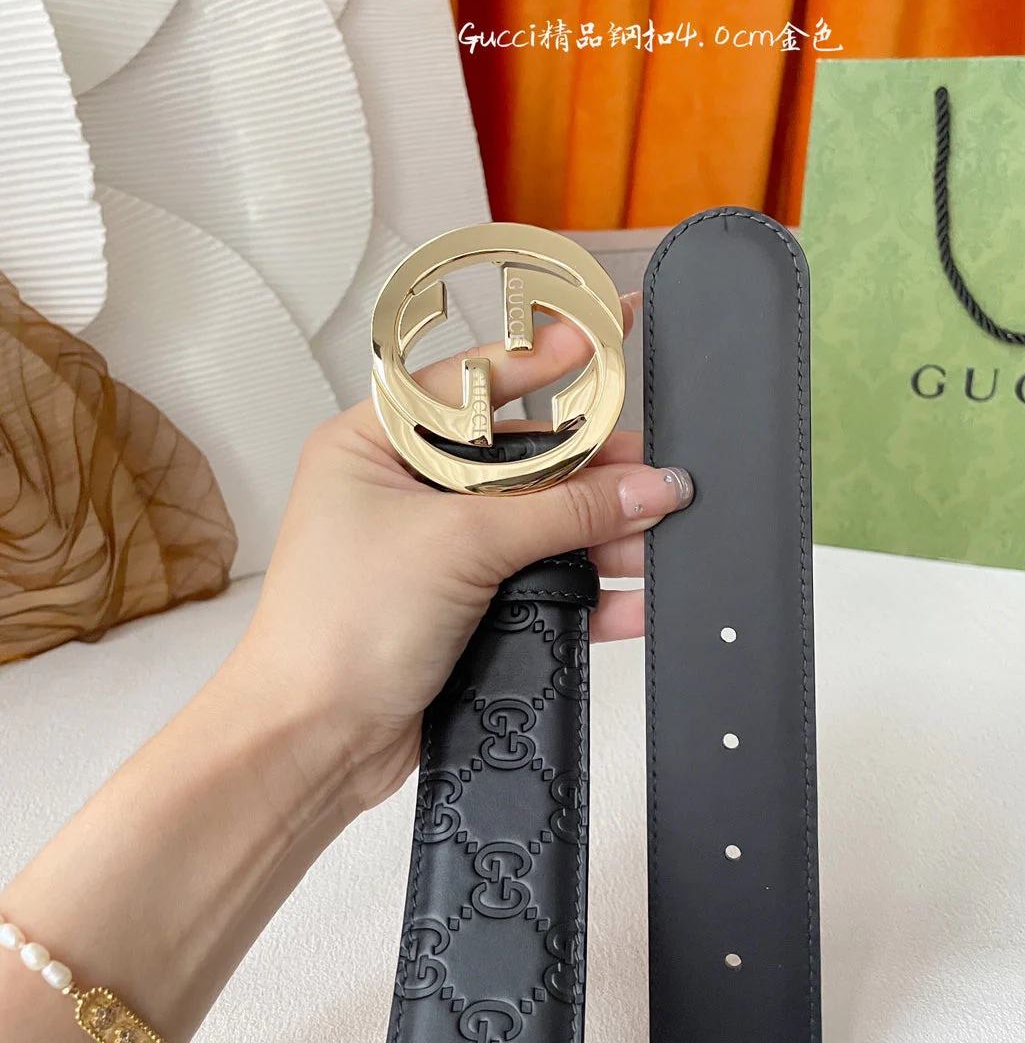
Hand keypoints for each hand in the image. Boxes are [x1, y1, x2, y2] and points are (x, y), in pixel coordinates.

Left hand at [231, 296, 693, 814]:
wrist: (314, 744)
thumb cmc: (335, 631)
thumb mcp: (458, 543)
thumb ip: (560, 510)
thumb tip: (643, 487)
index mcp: (378, 446)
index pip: (474, 382)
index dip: (543, 357)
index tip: (605, 331)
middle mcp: (407, 492)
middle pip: (520, 459)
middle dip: (590, 470)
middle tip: (653, 470)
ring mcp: (438, 551)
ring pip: (538, 524)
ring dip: (599, 533)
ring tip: (657, 536)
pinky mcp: (465, 606)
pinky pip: (539, 581)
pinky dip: (586, 590)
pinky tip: (631, 596)